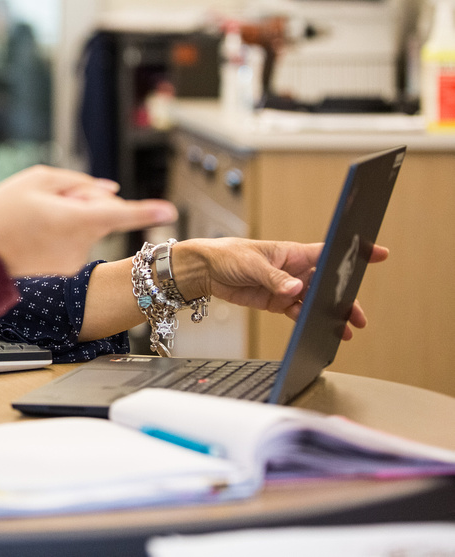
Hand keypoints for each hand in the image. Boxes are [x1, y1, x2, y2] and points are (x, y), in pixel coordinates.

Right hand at [0, 165, 177, 277]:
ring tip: (33, 220)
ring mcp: (73, 261)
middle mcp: (80, 243)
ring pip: (87, 228)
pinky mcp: (64, 271)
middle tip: (48, 199)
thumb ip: (77, 180)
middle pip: (101, 213)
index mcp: (76, 218)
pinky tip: (33, 235)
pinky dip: (61, 235)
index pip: (121, 213)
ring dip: (71, 218)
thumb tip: (108, 189)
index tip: (171, 211)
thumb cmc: (0, 212)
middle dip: (86, 201)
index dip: (148, 211)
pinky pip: (73, 244)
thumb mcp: (34, 179)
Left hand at [172, 238, 388, 339]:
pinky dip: (308, 322)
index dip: (354, 252)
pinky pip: (298, 313)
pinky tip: (319, 332)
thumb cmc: (227, 255)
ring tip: (346, 330)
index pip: (329, 251)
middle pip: (328, 284)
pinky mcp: (276, 302)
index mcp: (293, 253)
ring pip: (316, 302)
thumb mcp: (252, 264)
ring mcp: (287, 287)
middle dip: (345, 299)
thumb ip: (275, 278)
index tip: (379, 253)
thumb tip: (296, 289)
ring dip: (330, 315)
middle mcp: (295, 270)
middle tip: (359, 316)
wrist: (204, 271)